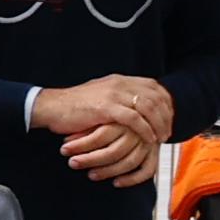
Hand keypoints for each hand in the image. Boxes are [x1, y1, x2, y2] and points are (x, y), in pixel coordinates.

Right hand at [31, 74, 175, 182]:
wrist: (51, 107)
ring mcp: (114, 95)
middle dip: (166, 115)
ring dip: (159, 124)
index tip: (168, 117)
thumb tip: (132, 105)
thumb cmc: (72, 106)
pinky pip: (135, 119)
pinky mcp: (106, 108)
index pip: (154, 86)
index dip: (165, 102)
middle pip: (156, 97)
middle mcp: (120, 84)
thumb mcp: (100, 95)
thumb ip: (117, 96)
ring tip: (161, 137)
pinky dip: (146, 130)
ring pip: (149, 108)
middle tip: (168, 131)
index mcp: (120, 80)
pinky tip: (149, 139)